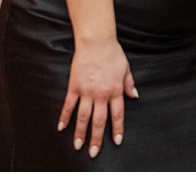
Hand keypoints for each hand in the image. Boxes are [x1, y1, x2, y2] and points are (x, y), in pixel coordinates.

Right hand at [59, 36, 137, 157]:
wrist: (96, 42)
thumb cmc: (113, 54)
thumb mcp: (126, 69)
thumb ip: (129, 84)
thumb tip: (134, 96)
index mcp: (115, 91)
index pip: (117, 115)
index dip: (117, 129)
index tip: (116, 142)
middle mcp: (101, 94)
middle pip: (99, 121)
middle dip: (96, 139)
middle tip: (93, 153)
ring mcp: (86, 91)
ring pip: (83, 117)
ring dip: (80, 133)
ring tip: (78, 146)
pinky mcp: (74, 87)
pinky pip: (69, 105)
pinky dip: (64, 117)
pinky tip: (61, 128)